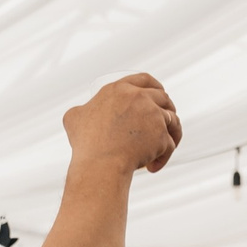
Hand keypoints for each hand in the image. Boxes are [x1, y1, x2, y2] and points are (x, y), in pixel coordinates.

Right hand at [63, 73, 180, 175]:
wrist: (100, 164)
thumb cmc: (86, 145)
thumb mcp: (74, 119)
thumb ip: (82, 110)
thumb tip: (83, 112)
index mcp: (119, 90)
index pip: (145, 80)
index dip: (155, 86)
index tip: (160, 94)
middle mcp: (139, 97)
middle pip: (164, 98)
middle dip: (168, 110)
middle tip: (164, 125)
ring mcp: (153, 115)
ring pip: (172, 121)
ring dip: (171, 135)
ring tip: (161, 151)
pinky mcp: (162, 135)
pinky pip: (170, 145)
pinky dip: (164, 156)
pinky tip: (153, 167)